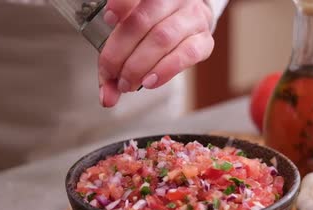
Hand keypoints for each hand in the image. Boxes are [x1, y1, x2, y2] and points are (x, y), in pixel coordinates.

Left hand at [98, 0, 214, 106]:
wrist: (189, 24)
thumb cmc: (154, 26)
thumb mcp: (130, 33)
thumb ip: (114, 59)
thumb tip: (107, 97)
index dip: (120, 4)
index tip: (109, 19)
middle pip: (142, 21)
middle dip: (121, 53)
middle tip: (113, 75)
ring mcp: (192, 16)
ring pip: (162, 38)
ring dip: (140, 66)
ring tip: (128, 83)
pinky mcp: (204, 39)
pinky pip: (187, 54)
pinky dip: (165, 70)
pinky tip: (150, 81)